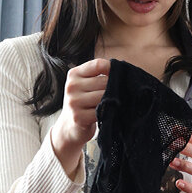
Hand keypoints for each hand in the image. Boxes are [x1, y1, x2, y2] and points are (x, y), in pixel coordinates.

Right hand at [50, 58, 109, 179]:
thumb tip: (122, 72)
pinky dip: (107, 113)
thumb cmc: (83, 103)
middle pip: (104, 81)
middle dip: (113, 88)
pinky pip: (101, 111)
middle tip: (114, 96)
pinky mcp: (79, 117)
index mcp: (74, 74)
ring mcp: (74, 102)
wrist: (69, 127)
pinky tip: (105, 114)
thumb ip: (98, 75)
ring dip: (111, 101)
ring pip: (104, 96)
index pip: (98, 64)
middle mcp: (71, 86)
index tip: (118, 76)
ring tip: (110, 105)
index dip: (112, 69)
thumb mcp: (84, 85)